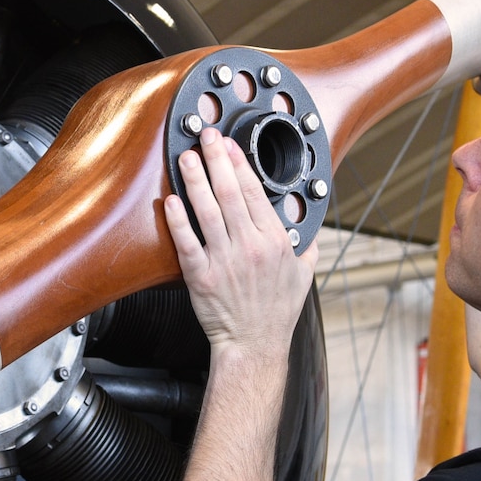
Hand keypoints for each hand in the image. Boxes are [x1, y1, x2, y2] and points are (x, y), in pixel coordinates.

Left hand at [162, 129, 317, 365]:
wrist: (254, 344)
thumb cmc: (276, 313)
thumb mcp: (303, 277)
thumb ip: (306, 248)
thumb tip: (309, 230)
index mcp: (274, 241)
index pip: (255, 192)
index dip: (240, 163)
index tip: (230, 145)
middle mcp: (249, 246)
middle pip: (229, 192)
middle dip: (216, 159)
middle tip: (206, 137)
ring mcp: (224, 260)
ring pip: (207, 211)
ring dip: (195, 179)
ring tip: (186, 157)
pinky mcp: (201, 276)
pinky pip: (186, 242)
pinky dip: (178, 220)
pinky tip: (171, 201)